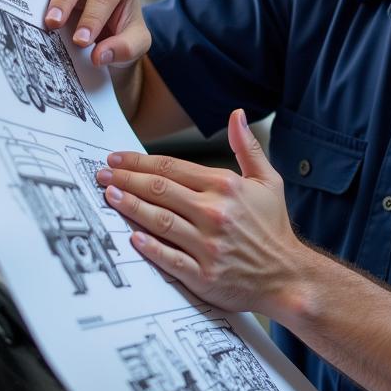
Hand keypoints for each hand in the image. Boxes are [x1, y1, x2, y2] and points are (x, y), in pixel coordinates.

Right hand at [20, 0, 150, 69]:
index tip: (81, 41)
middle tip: (54, 24)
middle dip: (64, 1)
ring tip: (37, 19)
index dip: (92, 17)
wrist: (111, 36)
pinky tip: (20, 2)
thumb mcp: (137, 43)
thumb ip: (125, 48)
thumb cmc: (125, 34)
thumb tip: (99, 56)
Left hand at [97, 109, 308, 316]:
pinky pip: (169, 258)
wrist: (288, 276)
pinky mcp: (204, 274)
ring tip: (108, 196)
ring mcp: (208, 245)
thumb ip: (247, 147)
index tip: (117, 158)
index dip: (140, 162)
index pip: (172, 168)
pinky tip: (132, 237)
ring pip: (159, 220)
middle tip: (101, 174)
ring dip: (129, 207)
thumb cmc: (274, 229)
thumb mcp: (268, 181)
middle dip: (126, 180)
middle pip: (159, 190)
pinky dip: (149, 247)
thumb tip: (236, 115)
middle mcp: (215, 213)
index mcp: (226, 187)